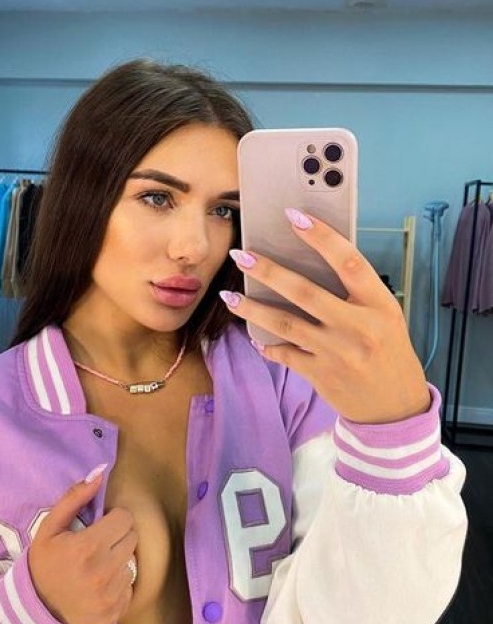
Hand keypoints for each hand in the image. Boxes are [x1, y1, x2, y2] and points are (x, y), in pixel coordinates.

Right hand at [28, 473, 137, 623]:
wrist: (35, 609)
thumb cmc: (44, 562)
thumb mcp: (50, 527)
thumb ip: (74, 498)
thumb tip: (99, 473)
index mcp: (87, 547)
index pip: (125, 519)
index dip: (113, 519)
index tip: (101, 526)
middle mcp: (102, 571)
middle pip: (132, 539)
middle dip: (117, 538)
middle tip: (99, 545)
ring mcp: (110, 595)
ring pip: (132, 563)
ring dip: (118, 562)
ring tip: (97, 567)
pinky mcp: (114, 612)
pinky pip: (130, 588)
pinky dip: (118, 585)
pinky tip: (99, 586)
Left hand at [224, 210, 430, 423]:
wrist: (396, 406)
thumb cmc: (389, 352)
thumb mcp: (386, 317)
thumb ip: (356, 293)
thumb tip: (310, 263)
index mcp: (379, 304)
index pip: (349, 261)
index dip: (321, 237)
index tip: (294, 216)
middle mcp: (358, 327)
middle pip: (305, 292)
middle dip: (268, 271)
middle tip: (240, 254)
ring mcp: (338, 353)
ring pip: (286, 324)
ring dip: (252, 309)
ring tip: (228, 296)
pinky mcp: (321, 375)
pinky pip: (286, 354)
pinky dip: (267, 345)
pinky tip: (253, 336)